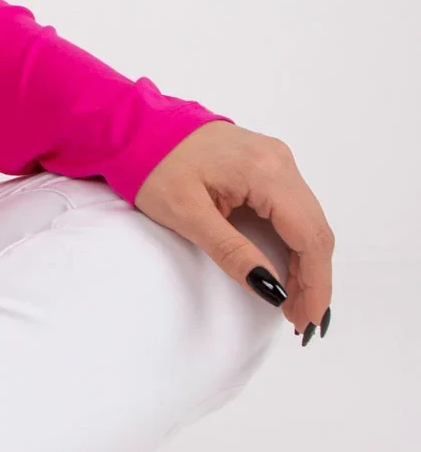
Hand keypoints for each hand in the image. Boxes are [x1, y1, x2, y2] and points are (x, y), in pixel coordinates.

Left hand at [133, 121, 332, 341]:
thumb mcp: (187, 216)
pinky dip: (294, 243)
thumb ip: (231, 252)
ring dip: (305, 264)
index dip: (314, 283)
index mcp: (266, 171)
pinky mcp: (267, 165)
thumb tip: (270, 289)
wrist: (136, 130)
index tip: (307, 321)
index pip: (308, 235)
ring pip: (308, 220)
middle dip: (313, 280)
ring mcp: (277, 160)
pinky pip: (293, 209)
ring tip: (294, 305)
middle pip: (315, 230)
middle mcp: (281, 161)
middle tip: (300, 322)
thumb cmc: (153, 168)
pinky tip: (286, 271)